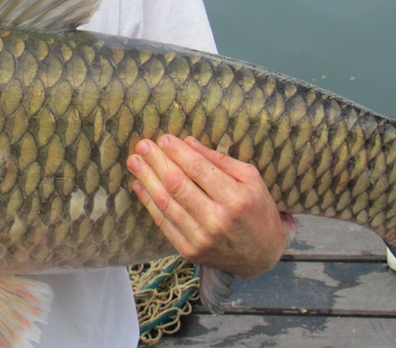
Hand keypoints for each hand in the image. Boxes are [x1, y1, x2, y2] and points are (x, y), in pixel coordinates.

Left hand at [127, 134, 285, 277]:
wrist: (261, 256)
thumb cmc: (257, 210)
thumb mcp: (250, 179)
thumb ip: (219, 160)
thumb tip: (188, 142)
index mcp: (236, 199)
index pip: (198, 169)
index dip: (177, 152)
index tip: (164, 138)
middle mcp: (217, 220)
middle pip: (177, 184)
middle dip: (156, 161)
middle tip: (143, 145)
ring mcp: (201, 238)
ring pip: (165, 203)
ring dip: (146, 179)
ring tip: (134, 161)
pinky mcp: (188, 250)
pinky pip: (162, 222)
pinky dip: (148, 202)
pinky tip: (139, 185)